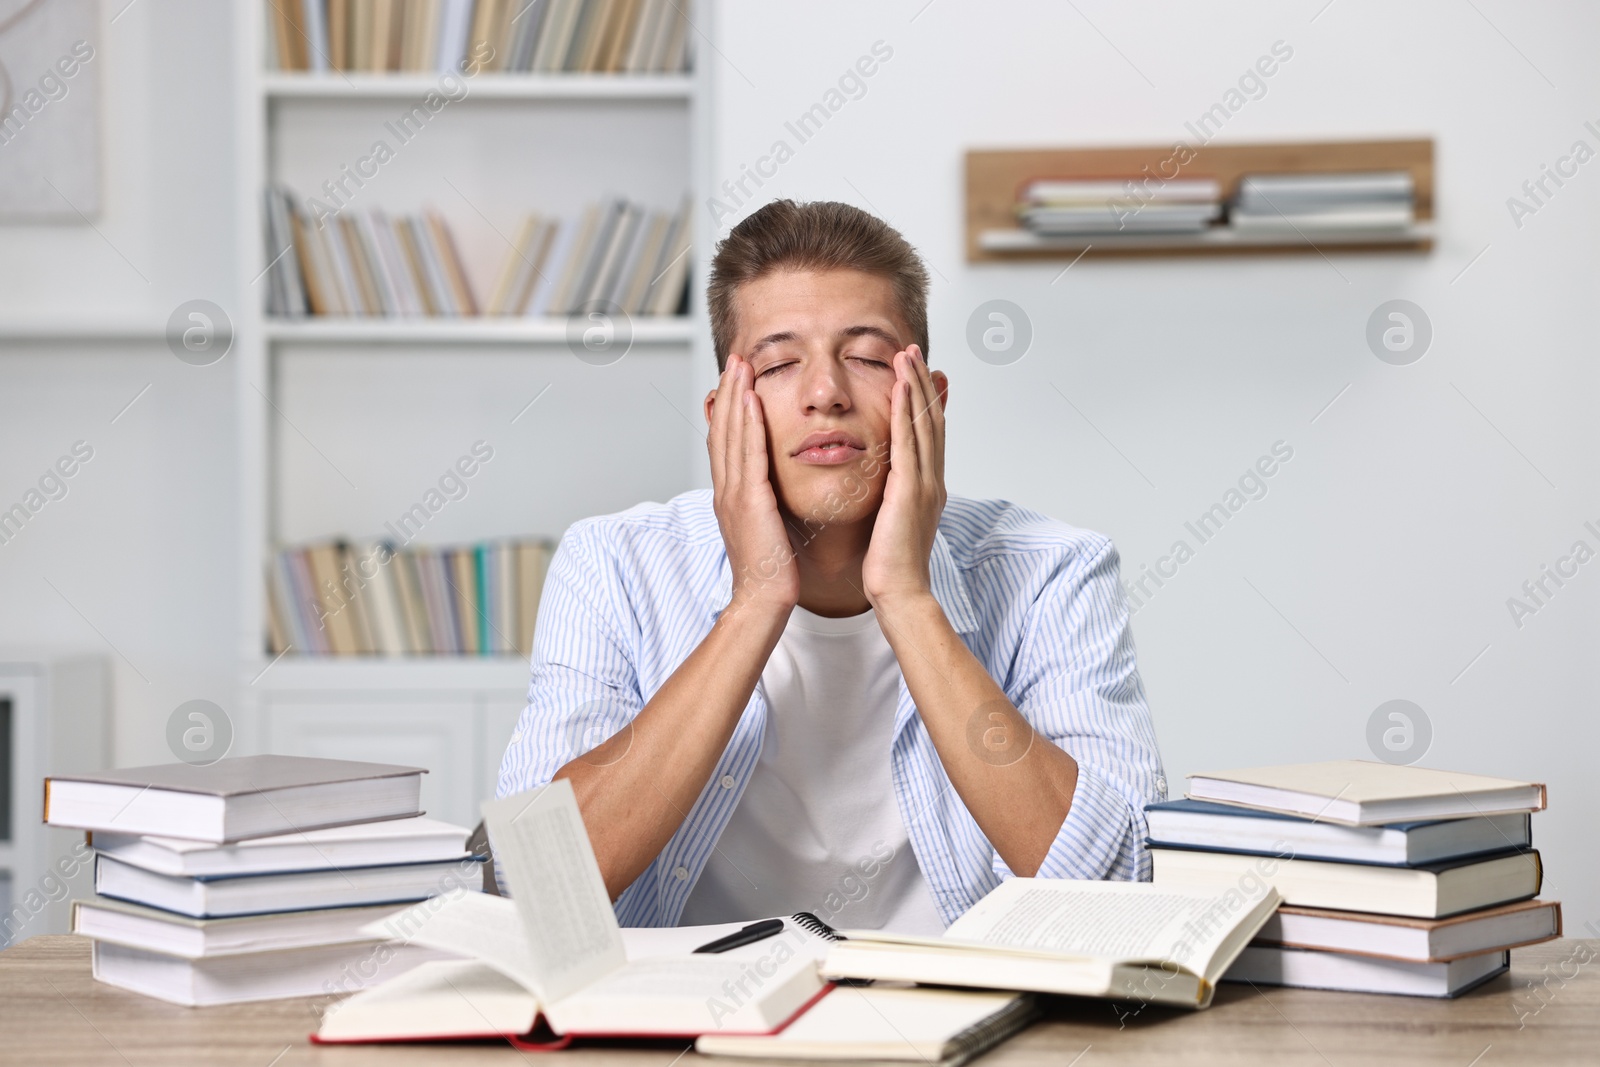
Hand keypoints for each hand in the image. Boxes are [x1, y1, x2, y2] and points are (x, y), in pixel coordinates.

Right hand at [706, 354, 799, 616]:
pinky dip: (748, 424)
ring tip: (741, 365)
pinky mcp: (749, 501)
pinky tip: (752, 399)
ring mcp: (734, 494)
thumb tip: (770, 488)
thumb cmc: (770, 572)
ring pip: (732, 435)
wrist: (762, 601)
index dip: (728, 409)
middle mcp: (726, 490)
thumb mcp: (765, 528)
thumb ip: (764, 502)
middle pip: (724, 430)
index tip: (736, 380)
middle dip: (729, 391)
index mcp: (730, 496)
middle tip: (735, 359)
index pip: (725, 443)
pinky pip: (749, 454)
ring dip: (736, 396)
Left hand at [862, 345, 946, 611]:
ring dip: (915, 386)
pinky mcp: (911, 490)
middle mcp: (932, 479)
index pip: (927, 433)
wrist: (901, 594)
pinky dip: (905, 412)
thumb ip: (893, 498)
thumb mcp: (893, 522)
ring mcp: (925, 483)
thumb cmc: (891, 566)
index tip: (914, 372)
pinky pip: (908, 442)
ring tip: (906, 355)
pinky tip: (900, 387)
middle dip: (922, 382)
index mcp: (926, 486)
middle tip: (912, 350)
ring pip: (922, 423)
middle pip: (930, 419)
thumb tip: (886, 486)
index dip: (923, 400)